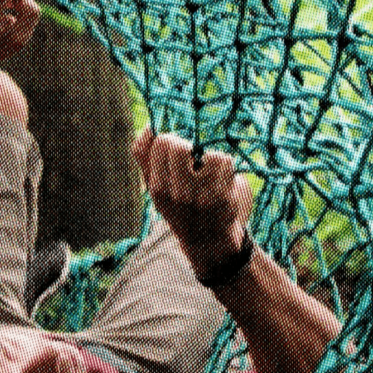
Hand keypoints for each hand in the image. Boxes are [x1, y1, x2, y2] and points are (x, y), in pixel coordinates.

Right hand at [132, 128, 252, 279]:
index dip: (169, 141)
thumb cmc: (183, 208)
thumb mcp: (159, 187)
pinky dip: (226, 167)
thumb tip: (148, 127)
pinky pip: (223, 161)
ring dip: (210, 158)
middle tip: (194, 161)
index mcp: (156, 188)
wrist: (210, 244)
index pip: (156, 143)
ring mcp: (197, 197)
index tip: (178, 155)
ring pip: (202, 151)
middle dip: (187, 147)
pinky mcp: (220, 198)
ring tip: (210, 174)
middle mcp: (173, 193)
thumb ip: (147, 158)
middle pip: (175, 144)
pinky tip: (223, 181)